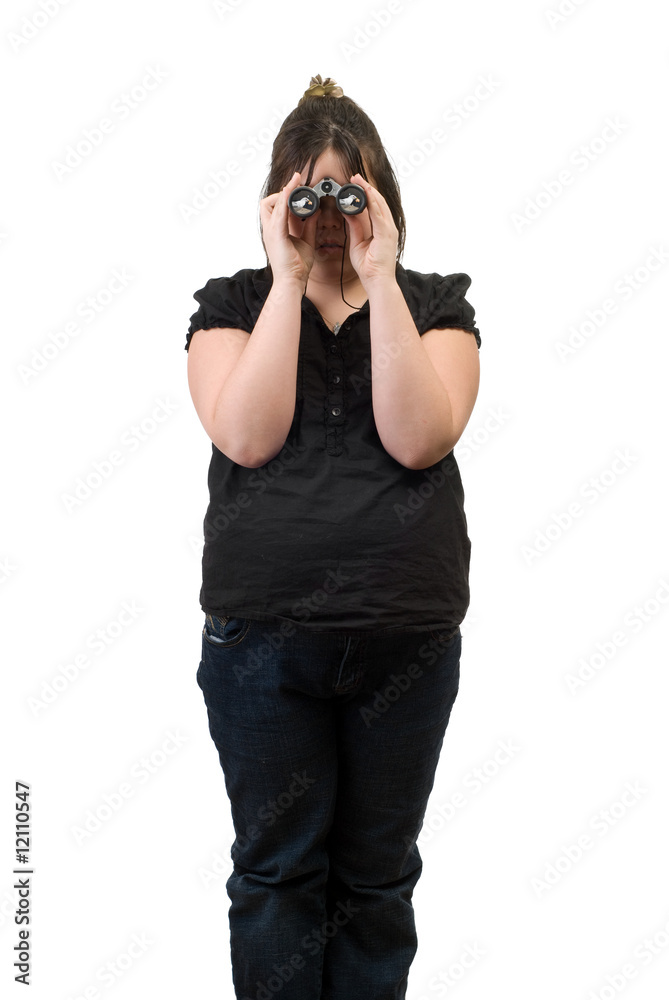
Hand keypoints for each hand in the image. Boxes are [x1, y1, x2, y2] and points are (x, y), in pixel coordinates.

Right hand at [259, 170, 319, 288]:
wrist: (292, 281)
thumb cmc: (296, 267)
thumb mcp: (307, 241)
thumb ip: (310, 225)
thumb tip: (316, 211)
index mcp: (277, 231)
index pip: (276, 207)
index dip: (285, 196)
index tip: (298, 187)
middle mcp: (271, 229)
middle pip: (269, 202)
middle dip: (283, 191)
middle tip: (298, 182)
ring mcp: (271, 231)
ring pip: (272, 202)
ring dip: (285, 190)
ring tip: (296, 181)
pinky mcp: (276, 234)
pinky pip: (278, 211)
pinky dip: (284, 198)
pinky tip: (291, 189)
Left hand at [344, 173, 398, 288]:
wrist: (377, 282)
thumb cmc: (370, 268)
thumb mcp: (357, 242)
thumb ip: (354, 227)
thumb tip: (348, 213)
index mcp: (382, 229)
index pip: (374, 206)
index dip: (365, 193)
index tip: (355, 184)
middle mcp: (388, 227)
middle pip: (378, 201)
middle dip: (366, 187)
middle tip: (355, 176)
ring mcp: (389, 230)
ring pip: (379, 204)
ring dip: (368, 190)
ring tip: (358, 179)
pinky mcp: (386, 234)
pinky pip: (378, 214)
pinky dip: (372, 202)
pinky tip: (366, 192)